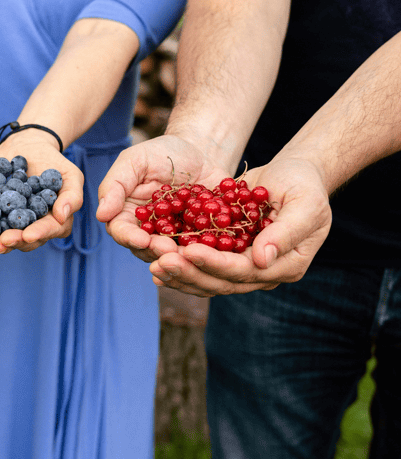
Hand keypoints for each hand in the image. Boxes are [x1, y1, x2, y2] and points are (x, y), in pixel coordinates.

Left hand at [0, 133, 82, 253]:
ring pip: (4, 237)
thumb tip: (62, 216)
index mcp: (53, 222)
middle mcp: (32, 227)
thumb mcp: (70, 175)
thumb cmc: (53, 162)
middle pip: (24, 240)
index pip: (47, 230)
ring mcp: (11, 223)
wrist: (27, 146)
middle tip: (1, 242)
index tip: (28, 235)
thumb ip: (72, 196)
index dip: (38, 233)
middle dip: (13, 241)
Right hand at [96, 134, 230, 262]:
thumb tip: (101, 215)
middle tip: (168, 248)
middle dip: (156, 251)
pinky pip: (202, 248)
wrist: (201, 150)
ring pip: (173, 254)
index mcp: (127, 214)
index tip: (141, 239)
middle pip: (146, 249)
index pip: (121, 231)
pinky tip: (212, 249)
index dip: (129, 238)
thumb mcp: (134, 161)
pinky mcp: (201, 237)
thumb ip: (115, 185)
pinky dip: (206, 251)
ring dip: (180, 256)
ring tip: (189, 252)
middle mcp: (148, 230)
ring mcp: (175, 236)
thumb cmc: (161, 153)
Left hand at [150, 156, 330, 296]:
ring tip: (153, 266)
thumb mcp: (304, 204)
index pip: (245, 272)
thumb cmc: (304, 185)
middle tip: (160, 262)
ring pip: (208, 280)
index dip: (215, 264)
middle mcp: (264, 273)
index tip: (187, 251)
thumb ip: (286, 232)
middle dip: (189, 273)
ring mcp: (245, 268)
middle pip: (222, 282)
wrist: (292, 176)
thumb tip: (262, 260)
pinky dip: (180, 267)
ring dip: (180, 275)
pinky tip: (154, 263)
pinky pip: (202, 268)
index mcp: (288, 266)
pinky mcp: (228, 257)